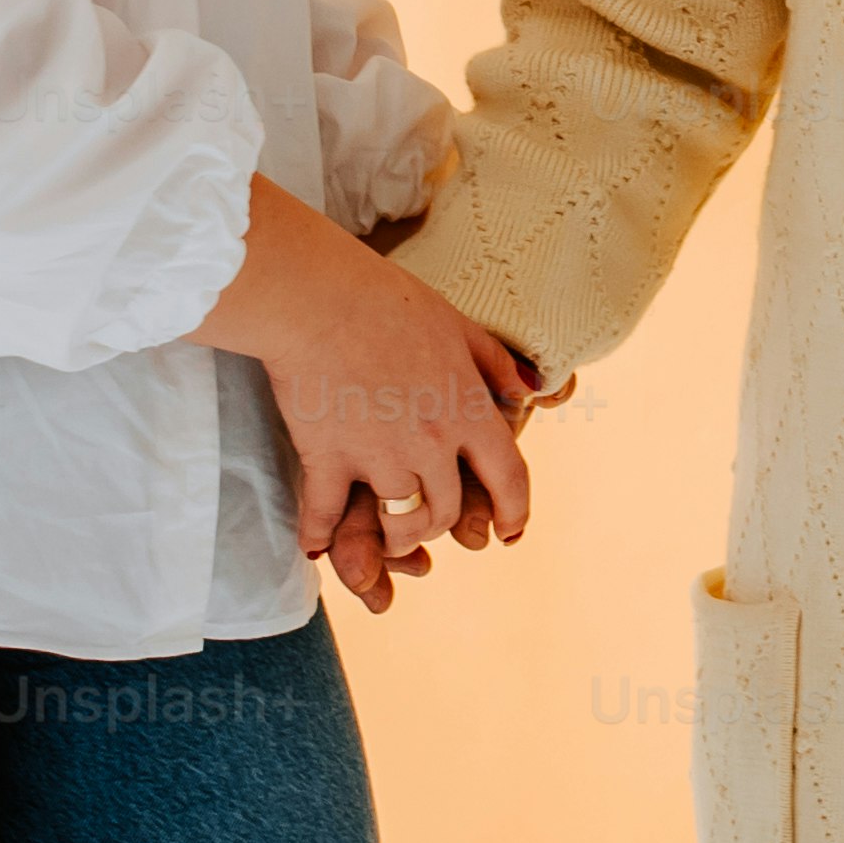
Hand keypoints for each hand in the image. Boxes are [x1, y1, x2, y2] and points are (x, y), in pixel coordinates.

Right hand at [315, 329, 563, 611]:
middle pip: (448, 511)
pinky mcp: (328, 459)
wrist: (317, 296)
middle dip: (440, 523)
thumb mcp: (458, 324)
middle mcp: (431, 443)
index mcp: (468, 410)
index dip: (515, 512)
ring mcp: (379, 456)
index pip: (508, 477)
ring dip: (394, 537)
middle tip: (425, 521)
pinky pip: (326, 517)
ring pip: (399, 525)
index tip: (510, 533)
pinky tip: (315, 546)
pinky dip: (319, 537)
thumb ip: (494, 363)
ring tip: (384, 533)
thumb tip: (528, 392)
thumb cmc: (387, 302)